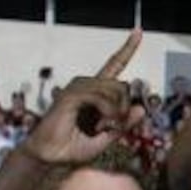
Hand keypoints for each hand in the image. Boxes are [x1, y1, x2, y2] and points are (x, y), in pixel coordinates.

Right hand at [20, 31, 141, 164]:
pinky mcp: (69, 96)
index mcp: (95, 92)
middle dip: (124, 106)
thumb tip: (141, 109)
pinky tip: (101, 123)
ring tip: (105, 127)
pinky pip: (98, 96)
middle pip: (121, 84)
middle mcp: (86, 85)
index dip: (127, 49)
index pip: (114, 65)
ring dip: (115, 111)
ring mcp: (76, 88)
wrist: (50, 158)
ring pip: (112, 89)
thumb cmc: (73, 148)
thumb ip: (124, 124)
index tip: (138, 31)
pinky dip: (106, 110)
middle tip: (113, 126)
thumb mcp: (107, 137)